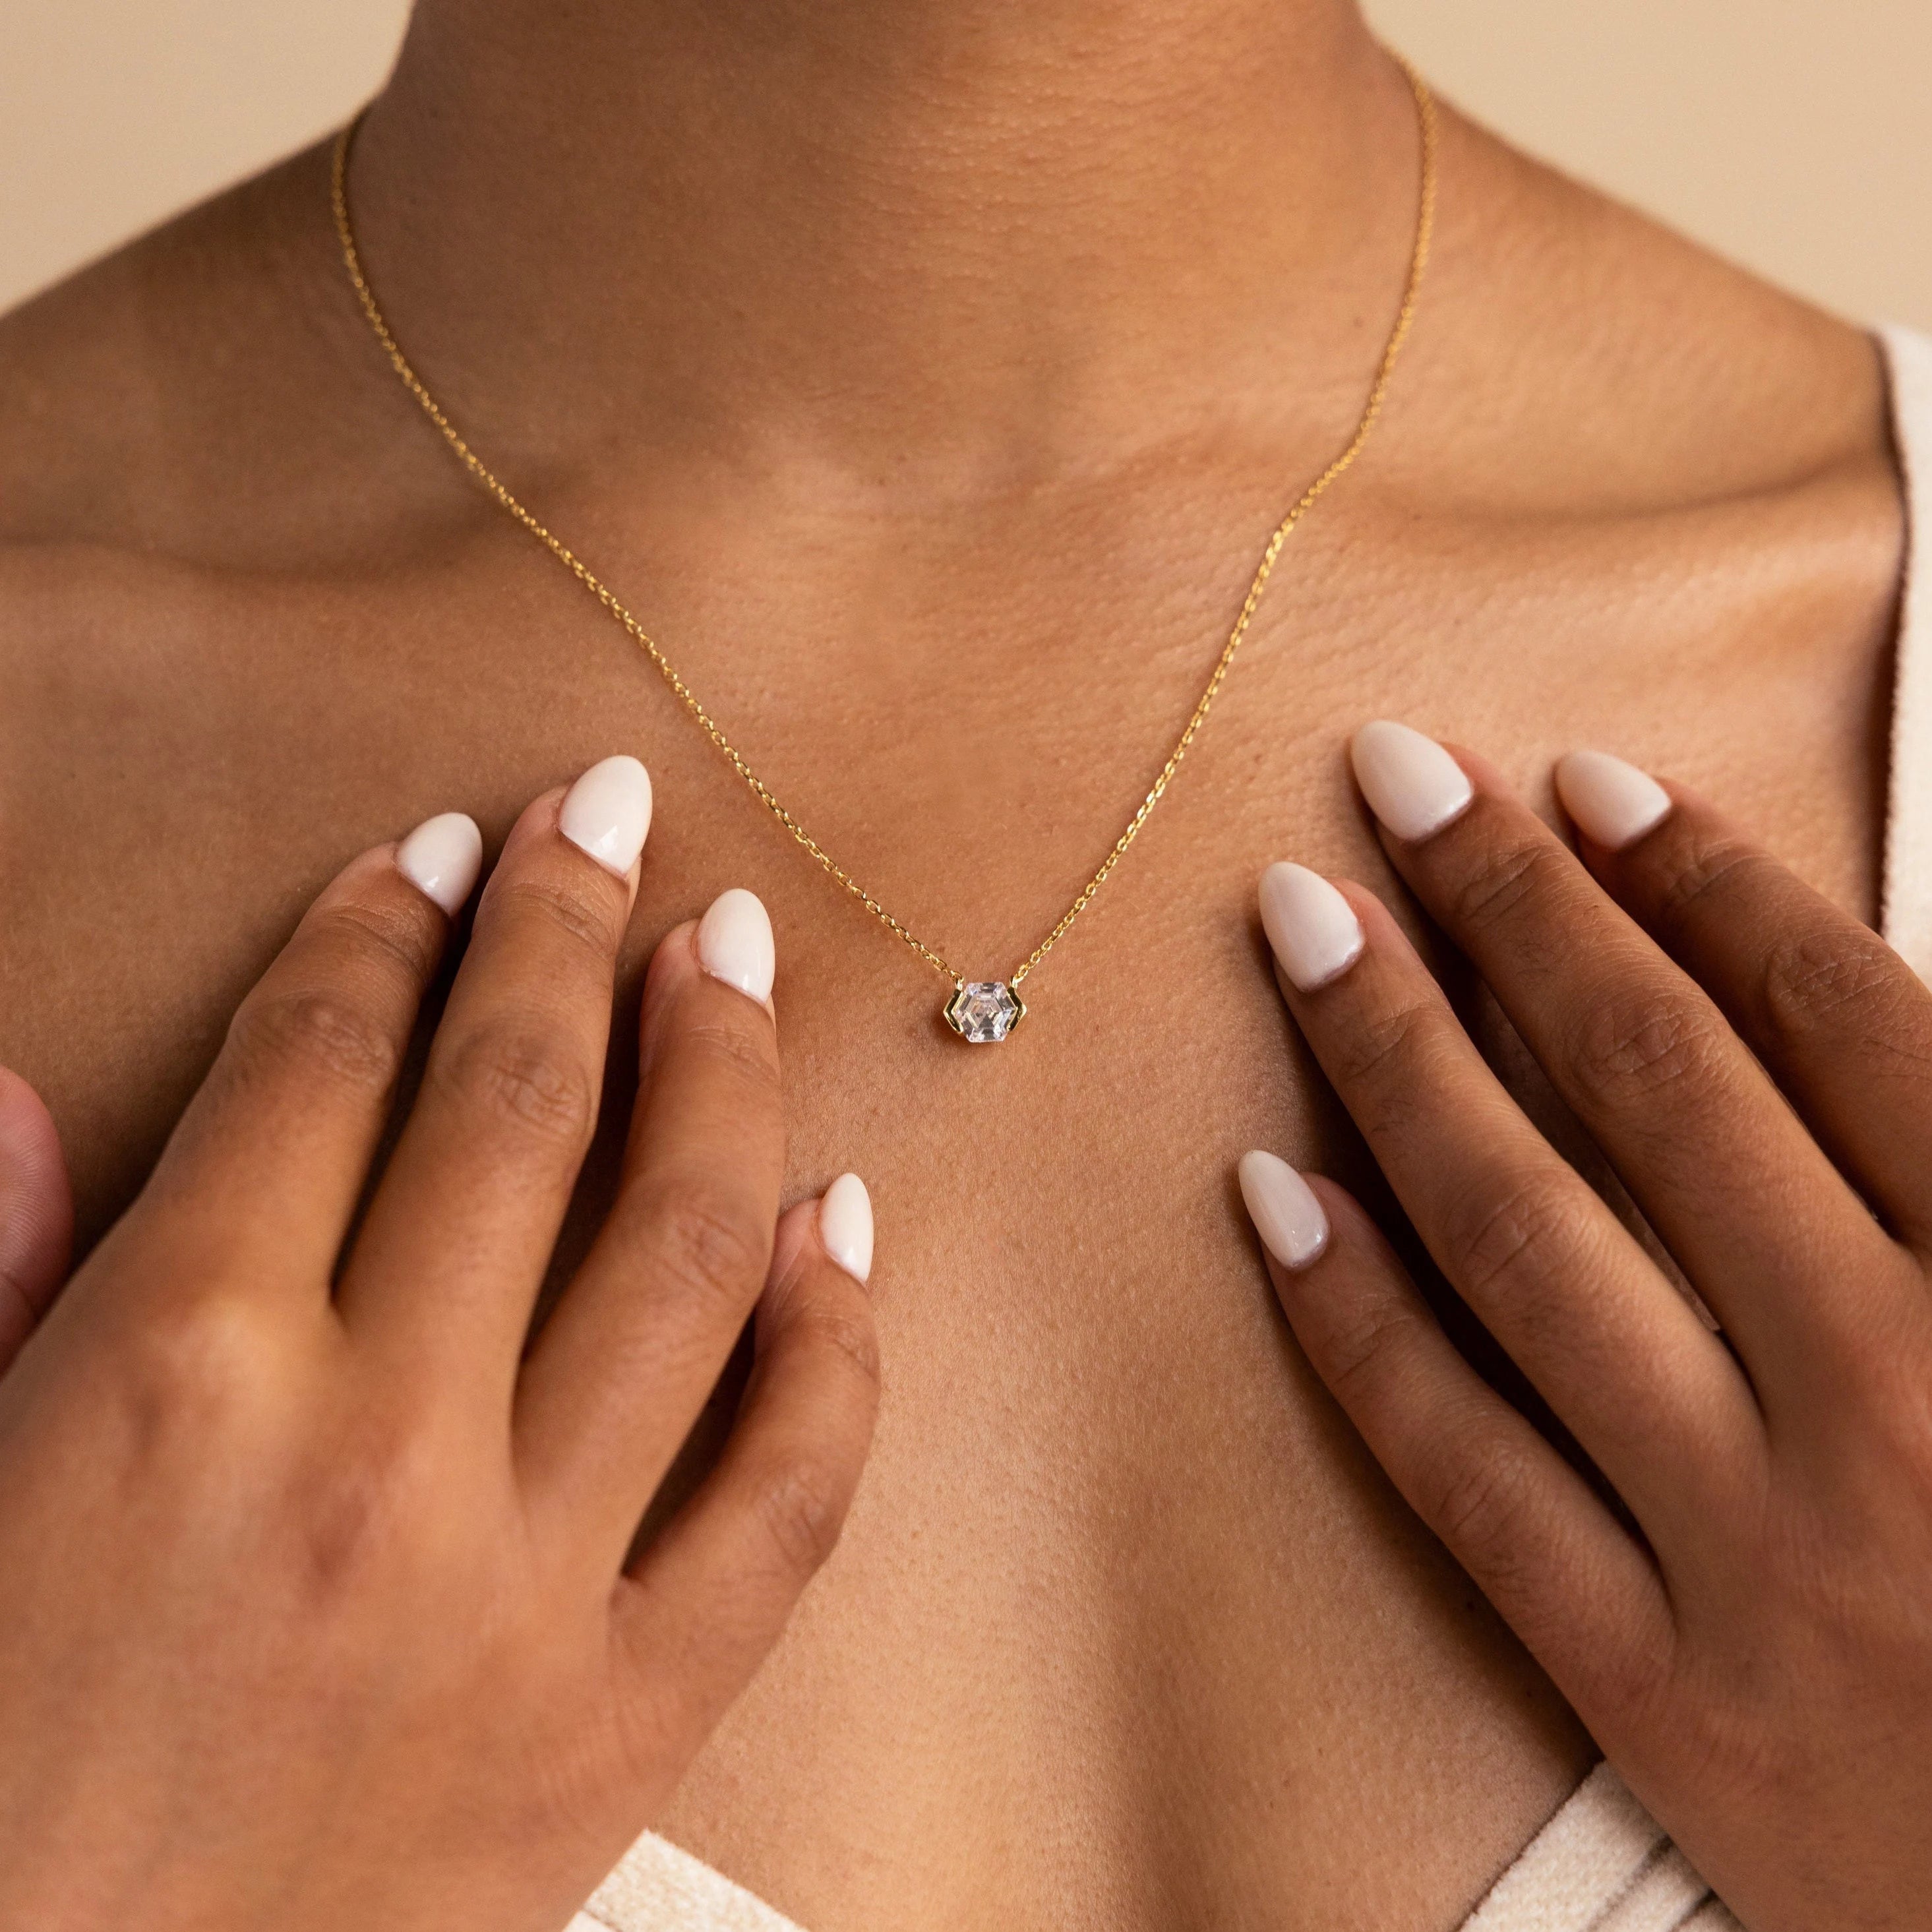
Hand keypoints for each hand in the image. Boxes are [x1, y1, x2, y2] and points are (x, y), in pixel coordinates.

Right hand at [0, 756, 879, 1931]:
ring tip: (731, 957)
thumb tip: (21, 1097)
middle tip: (608, 811)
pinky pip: (792, 1490)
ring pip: (690, 1251)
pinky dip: (839, 1337)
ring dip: (722, 1070)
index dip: (387, 928)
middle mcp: (370, 1453)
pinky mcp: (626, 1721)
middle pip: (517, 1105)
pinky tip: (842, 1216)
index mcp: (171, 1373)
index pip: (321, 1062)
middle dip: (563, 925)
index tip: (440, 856)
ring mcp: (525, 1590)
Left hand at [1242, 722, 1931, 1930]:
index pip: (1841, 1020)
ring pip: (1530, 1245)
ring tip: (1303, 924)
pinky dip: (1357, 1321)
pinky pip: (1468, 1470)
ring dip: (1398, 1059)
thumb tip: (1816, 986)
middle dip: (1516, 909)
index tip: (1581, 780)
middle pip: (1658, 1091)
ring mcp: (1764, 1559)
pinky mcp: (1660, 1696)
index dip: (1702, 877)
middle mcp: (1895, 1406)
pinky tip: (1266, 1188)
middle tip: (1393, 776)